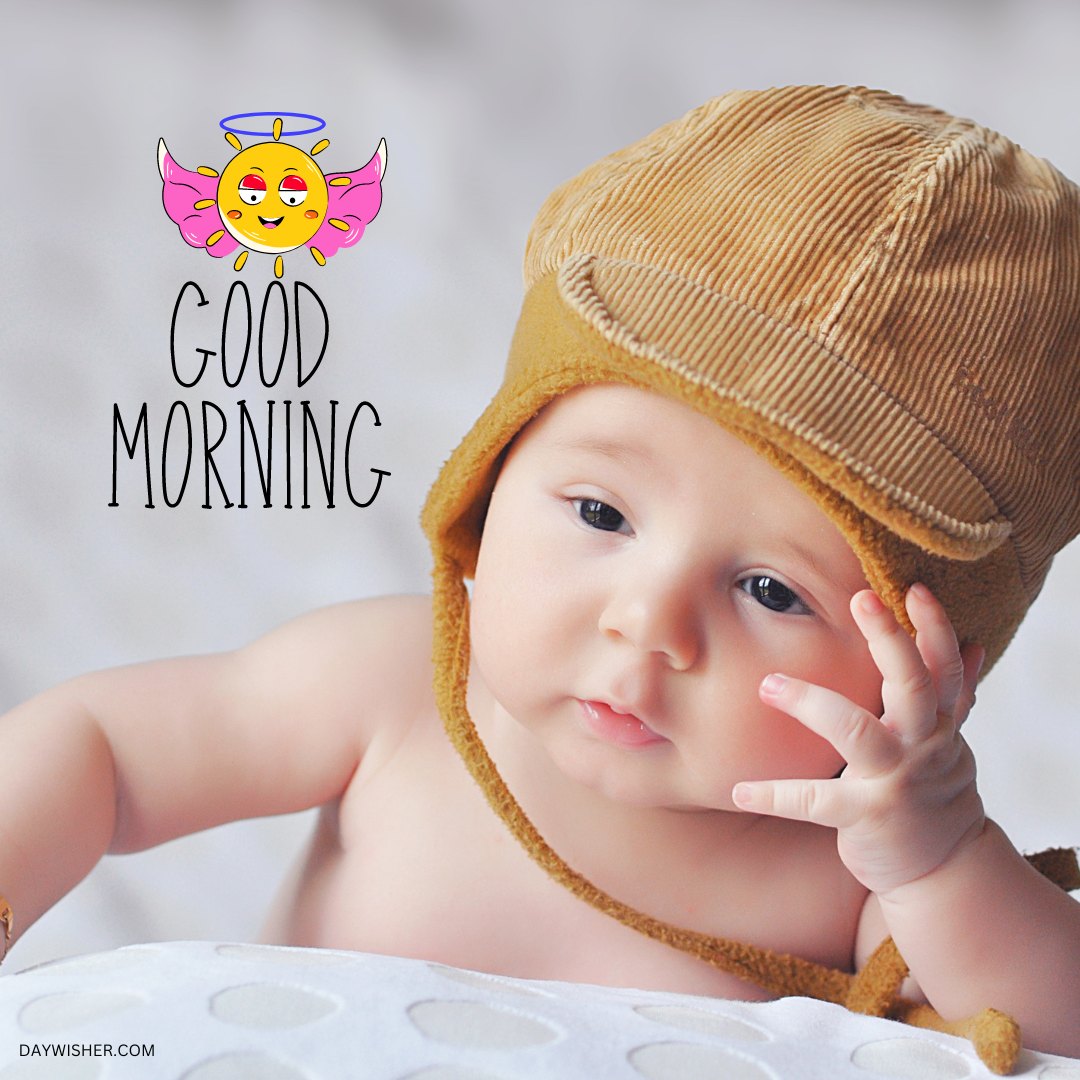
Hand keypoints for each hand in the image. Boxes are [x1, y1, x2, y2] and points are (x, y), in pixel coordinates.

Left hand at [732, 583, 986, 895]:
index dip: (934, 627)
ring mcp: (896, 780)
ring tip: (768, 685)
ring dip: (811, 702)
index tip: (913, 588)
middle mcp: (924, 745)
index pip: (943, 666)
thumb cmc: (934, 791)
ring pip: (857, 731)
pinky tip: (740, 789)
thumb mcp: (950, 741)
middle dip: (890, 640)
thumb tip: (971, 645)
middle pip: (914, 684)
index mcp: (940, 722)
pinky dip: (775, 794)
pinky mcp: (869, 816)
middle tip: (860, 598)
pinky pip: (815, 801)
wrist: (944, 871)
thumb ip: (953, 695)